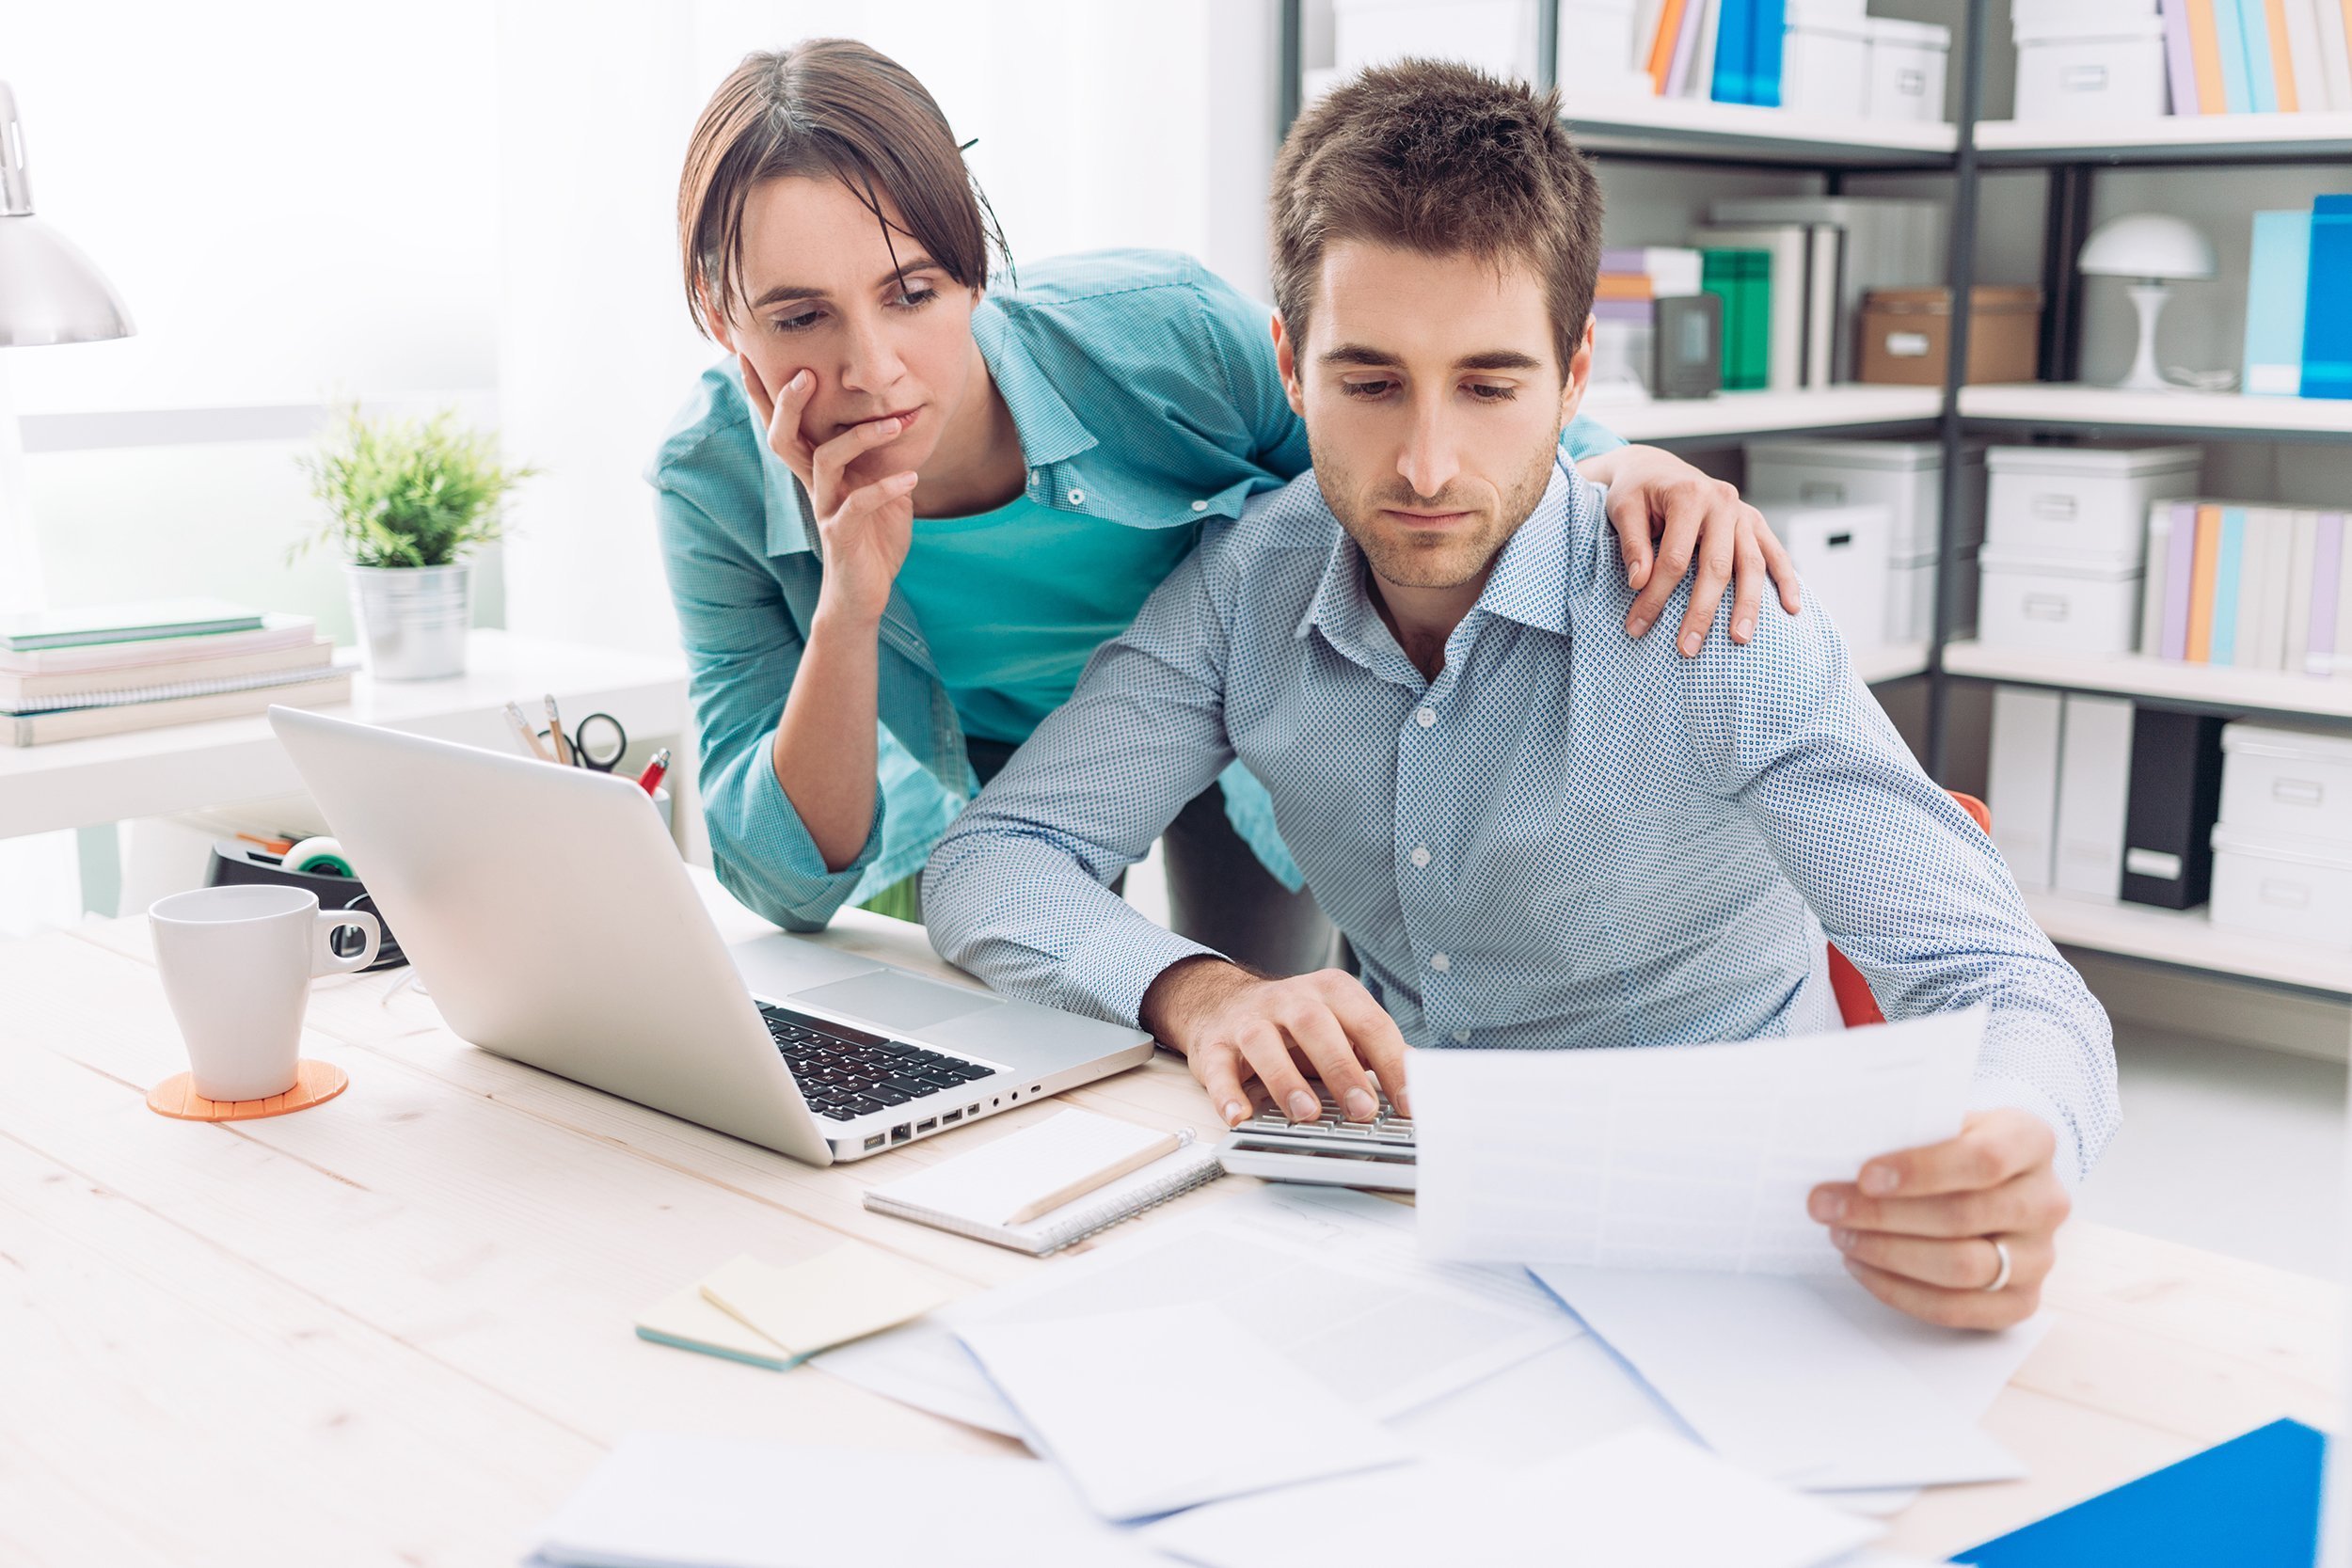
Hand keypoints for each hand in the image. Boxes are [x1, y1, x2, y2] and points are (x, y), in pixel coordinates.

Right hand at [739, 354, 917, 626]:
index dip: (763, 393)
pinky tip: (911, 479)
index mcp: (816, 469)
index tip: (749, 353)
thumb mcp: (879, 486)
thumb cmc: (872, 535)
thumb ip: (881, 455)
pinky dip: (886, 489)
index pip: (783, 424)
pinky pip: (857, 506)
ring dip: (862, 437)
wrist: (866, 592)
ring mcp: (824, 509)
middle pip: (783, 437)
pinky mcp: (841, 535)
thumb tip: (901, 413)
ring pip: (826, 461)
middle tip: (807, 373)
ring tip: (895, 424)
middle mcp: (813, 485)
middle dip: (790, 404)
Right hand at [1140, 957, 1410, 1128]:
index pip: (1368, 1022)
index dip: (1392, 1062)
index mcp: (1331, 992)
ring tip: (1306, 1114)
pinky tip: (1239, 1116)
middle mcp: (1290, 999)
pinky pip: (1217, 1067)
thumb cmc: (1294, 1025)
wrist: (1222, 1002)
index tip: (1409, 1101)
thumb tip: (1419, 1078)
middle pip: (1316, 1025)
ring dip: (1285, 1079)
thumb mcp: (1339, 1024)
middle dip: (1341, 1069)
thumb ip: (1374, 1049)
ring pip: (1264, 1042)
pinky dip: (1226, 1093)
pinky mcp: (1214, 1044)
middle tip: (1362, 1110)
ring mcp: (1249, 1020)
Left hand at [1576, 444, 1801, 655]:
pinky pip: (1774, 552)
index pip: (1675, 558)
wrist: (1656, 468)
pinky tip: (1791, 608)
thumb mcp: (1623, 508)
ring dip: (1747, 604)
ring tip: (1739, 639)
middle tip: (1689, 648)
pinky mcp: (1753, 522)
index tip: (1638, 625)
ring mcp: (1742, 512)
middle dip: (1702, 611)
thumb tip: (1640, 582)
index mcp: (1689, 495)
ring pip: (1751, 563)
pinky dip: (1786, 579)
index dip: (1655, 595)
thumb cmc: (1637, 490)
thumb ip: (1632, 544)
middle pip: (1716, 566)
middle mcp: (1722, 502)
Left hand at [1809, 1108, 2070, 1330]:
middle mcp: (2047, 1201)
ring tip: (1841, 1236)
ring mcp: (2040, 1256)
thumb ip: (1908, 1131)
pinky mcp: (2021, 1300)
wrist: (1991, 1179)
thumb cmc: (1952, 1144)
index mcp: (2031, 1141)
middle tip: (1826, 1207)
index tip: (1864, 1176)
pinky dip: (1900, 1291)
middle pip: (1963, 1217)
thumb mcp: (1940, 1119)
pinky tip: (1862, 1267)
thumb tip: (1840, 1152)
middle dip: (1883, 1215)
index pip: (1984, 1159)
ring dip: (1888, 1254)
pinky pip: (1958, 1309)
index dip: (1921, 1171)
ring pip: (1961, 1267)